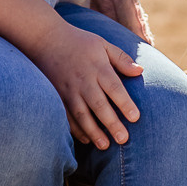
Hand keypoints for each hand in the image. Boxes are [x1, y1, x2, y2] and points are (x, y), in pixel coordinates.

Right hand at [30, 18, 144, 146]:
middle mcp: (83, 81)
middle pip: (99, 105)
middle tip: (124, 139)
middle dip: (111, 123)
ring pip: (81, 114)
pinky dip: (75, 129)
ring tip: (105, 146)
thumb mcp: (103, 44)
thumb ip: (121, 59)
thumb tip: (140, 71)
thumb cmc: (80, 42)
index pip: (114, 88)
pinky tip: (86, 139)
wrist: (45, 39)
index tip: (135, 118)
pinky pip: (66, 116)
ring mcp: (68, 90)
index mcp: (98, 67)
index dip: (125, 103)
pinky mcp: (56, 96)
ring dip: (93, 131)